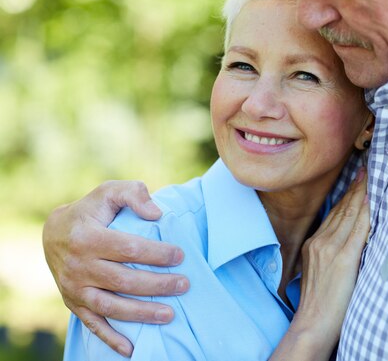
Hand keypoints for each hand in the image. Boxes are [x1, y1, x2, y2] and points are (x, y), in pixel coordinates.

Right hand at [42, 180, 189, 356]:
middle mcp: (78, 265)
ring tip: (170, 314)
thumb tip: (158, 213)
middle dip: (157, 284)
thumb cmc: (92, 210)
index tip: (180, 255)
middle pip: (123, 280)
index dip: (156, 254)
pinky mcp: (73, 302)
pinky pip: (92, 324)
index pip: (128, 249)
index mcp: (87, 237)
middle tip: (184, 285)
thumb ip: (134, 194)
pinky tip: (132, 349)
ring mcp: (74, 288)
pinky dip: (111, 338)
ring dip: (141, 313)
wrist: (54, 232)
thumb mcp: (110, 192)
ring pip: (110, 306)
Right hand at [271, 168, 369, 360]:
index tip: (357, 178)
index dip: (347, 195)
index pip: (335, 213)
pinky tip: (373, 198)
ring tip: (372, 175)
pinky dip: (366, 211)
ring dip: (362, 193)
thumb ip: (331, 256)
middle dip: (356, 187)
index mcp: (314, 244)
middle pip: (342, 208)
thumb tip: (347, 246)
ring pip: (350, 214)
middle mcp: (320, 242)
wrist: (311, 325)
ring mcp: (330, 249)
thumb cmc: (319, 305)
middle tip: (367, 167)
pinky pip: (357, 230)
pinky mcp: (343, 260)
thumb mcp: (319, 274)